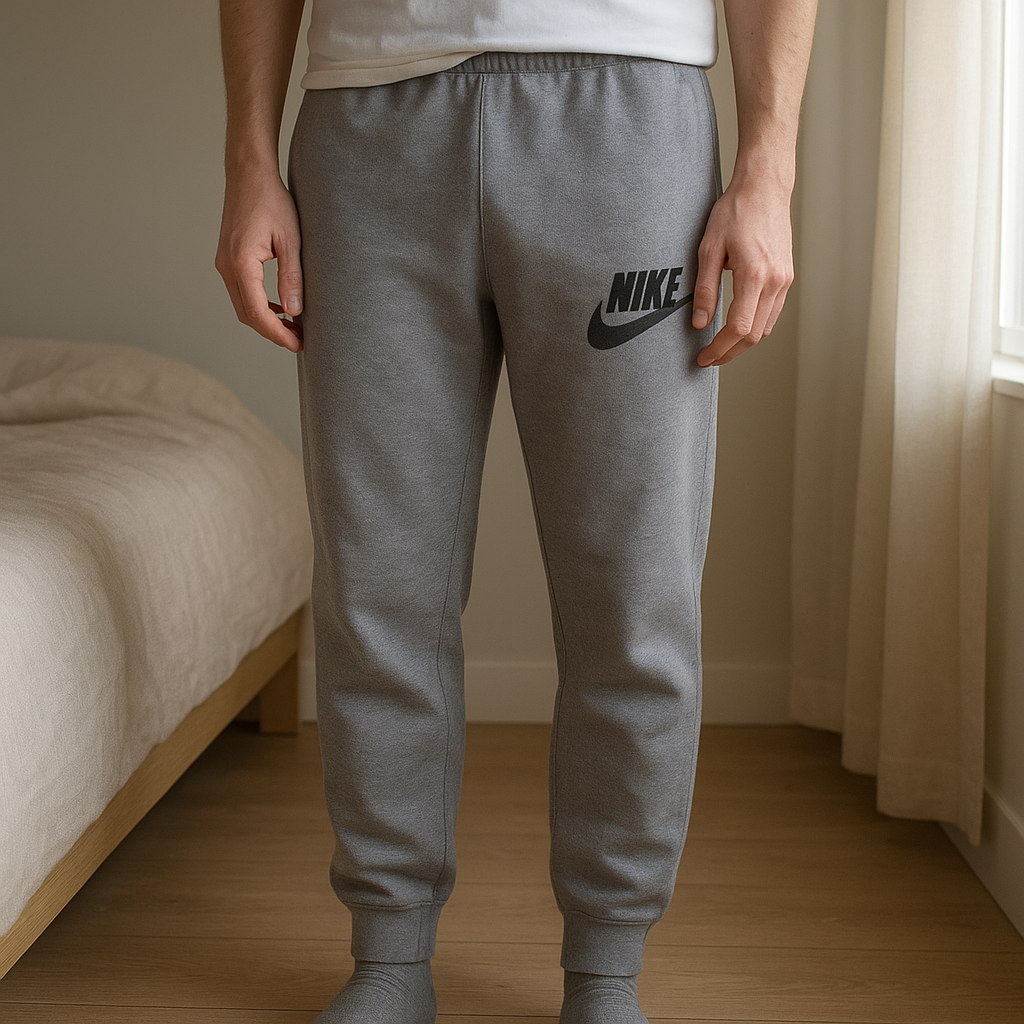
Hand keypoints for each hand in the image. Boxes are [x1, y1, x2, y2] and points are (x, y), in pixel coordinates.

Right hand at [215, 174, 303, 351]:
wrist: (249, 174)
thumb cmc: (272, 201)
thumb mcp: (291, 240)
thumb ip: (292, 277)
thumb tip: (295, 312)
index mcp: (241, 264)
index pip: (258, 313)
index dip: (278, 333)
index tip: (299, 344)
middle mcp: (226, 267)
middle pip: (247, 315)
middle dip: (273, 332)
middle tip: (301, 339)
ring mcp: (224, 264)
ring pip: (243, 306)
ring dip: (266, 320)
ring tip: (294, 326)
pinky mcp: (228, 260)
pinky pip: (242, 292)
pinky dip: (260, 305)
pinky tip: (280, 307)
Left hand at [692, 177, 794, 366]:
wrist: (765, 188)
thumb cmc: (736, 211)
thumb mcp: (709, 248)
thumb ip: (704, 289)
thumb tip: (699, 322)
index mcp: (755, 275)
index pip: (738, 327)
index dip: (719, 348)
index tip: (703, 357)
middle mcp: (775, 281)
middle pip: (754, 335)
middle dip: (730, 352)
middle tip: (709, 358)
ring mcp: (785, 280)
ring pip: (766, 327)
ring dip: (743, 343)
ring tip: (721, 346)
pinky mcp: (787, 277)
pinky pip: (772, 313)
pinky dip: (755, 327)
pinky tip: (738, 327)